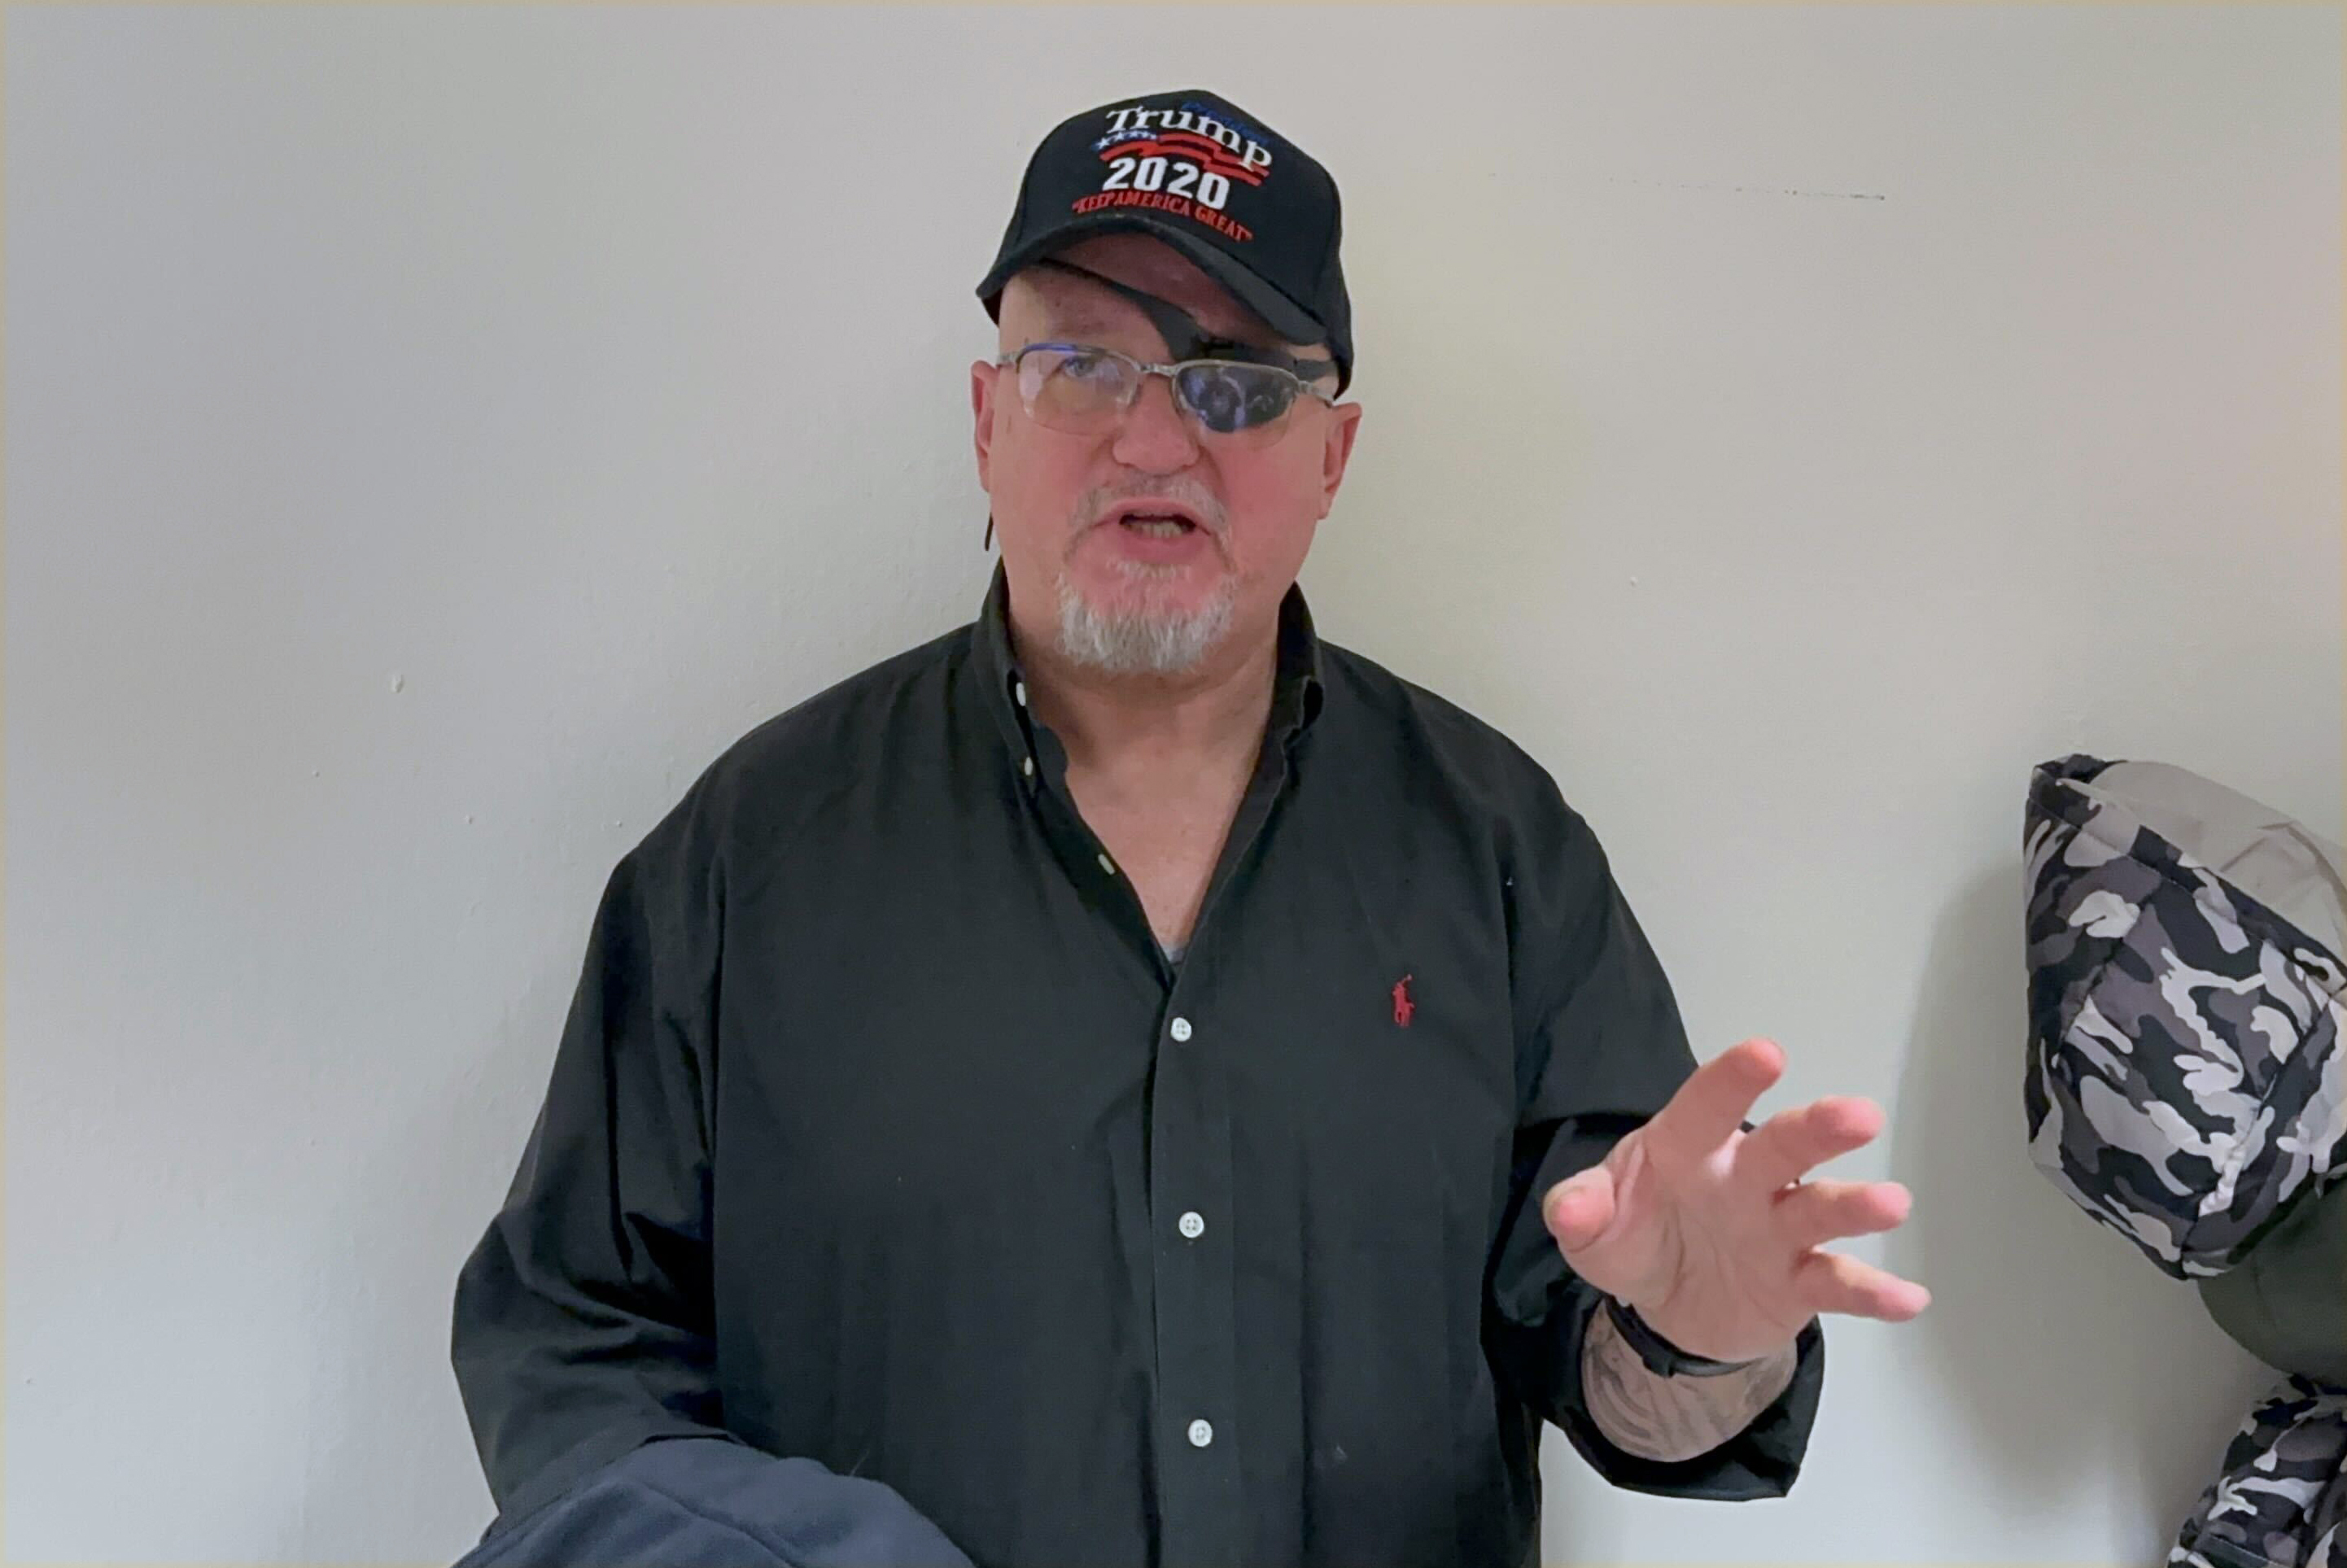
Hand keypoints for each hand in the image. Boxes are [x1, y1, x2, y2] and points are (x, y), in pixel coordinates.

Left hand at [1541, 1038, 1927, 1364]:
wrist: (1670, 1301)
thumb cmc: (1638, 1232)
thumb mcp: (1595, 1226)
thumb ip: (1581, 1210)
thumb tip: (1569, 1210)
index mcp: (1689, 1149)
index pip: (1706, 1109)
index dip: (1731, 1083)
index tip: (1765, 1053)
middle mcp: (1744, 1180)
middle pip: (1784, 1148)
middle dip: (1818, 1130)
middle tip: (1859, 1116)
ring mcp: (1778, 1229)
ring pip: (1821, 1209)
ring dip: (1854, 1207)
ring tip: (1892, 1204)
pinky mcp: (1800, 1282)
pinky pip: (1840, 1285)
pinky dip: (1874, 1293)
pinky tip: (1911, 1299)